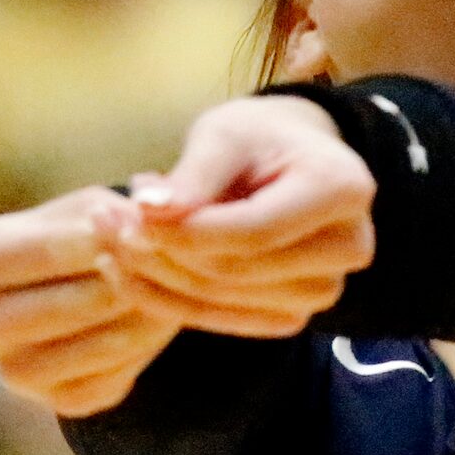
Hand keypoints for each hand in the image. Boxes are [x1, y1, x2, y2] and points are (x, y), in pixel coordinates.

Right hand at [0, 185, 180, 417]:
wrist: (69, 293)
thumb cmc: (75, 236)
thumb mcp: (86, 209)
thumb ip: (110, 213)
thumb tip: (139, 217)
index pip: (50, 251)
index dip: (110, 238)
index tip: (149, 226)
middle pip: (76, 303)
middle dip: (133, 281)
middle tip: (173, 262)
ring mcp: (9, 372)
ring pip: (100, 346)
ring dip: (147, 316)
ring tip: (173, 287)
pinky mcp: (54, 402)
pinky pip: (112, 378)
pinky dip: (144, 350)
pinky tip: (155, 323)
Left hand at [116, 95, 376, 336]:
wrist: (288, 163)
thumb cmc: (257, 138)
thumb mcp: (224, 134)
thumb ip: (192, 176)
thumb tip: (149, 210)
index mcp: (343, 189)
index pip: (251, 232)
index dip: (182, 233)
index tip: (125, 213)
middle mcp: (349, 247)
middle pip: (235, 272)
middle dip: (159, 253)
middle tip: (104, 220)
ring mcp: (326, 288)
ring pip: (223, 302)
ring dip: (157, 277)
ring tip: (114, 236)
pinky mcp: (296, 312)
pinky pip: (224, 320)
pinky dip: (171, 300)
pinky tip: (134, 269)